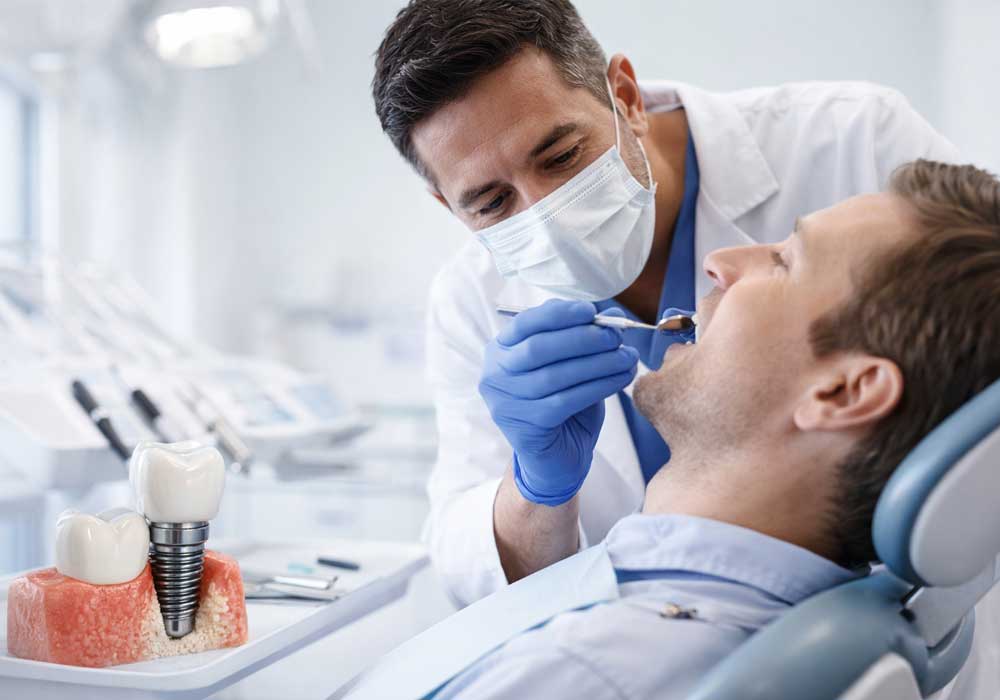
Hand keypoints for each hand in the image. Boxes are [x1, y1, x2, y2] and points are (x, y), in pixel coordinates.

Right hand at [479, 299, 638, 505]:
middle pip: (539, 347)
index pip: (525, 323)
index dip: (558, 314)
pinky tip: (620, 379)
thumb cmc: (561, 405)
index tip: (591, 311)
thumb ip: (582, 339)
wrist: (554, 459)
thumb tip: (611, 316)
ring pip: (556, 375)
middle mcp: (495, 375)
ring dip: (598, 363)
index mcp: (500, 351)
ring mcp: (506, 403)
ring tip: (628, 358)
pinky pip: (566, 400)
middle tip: (616, 337)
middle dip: (582, 338)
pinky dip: (598, 386)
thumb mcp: (568, 366)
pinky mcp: (525, 427)